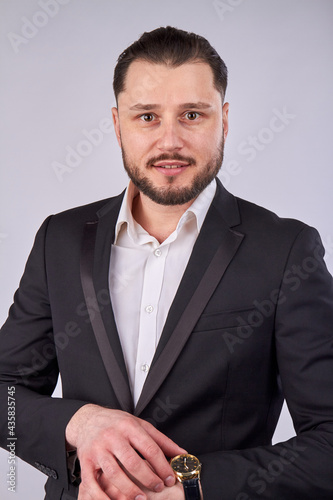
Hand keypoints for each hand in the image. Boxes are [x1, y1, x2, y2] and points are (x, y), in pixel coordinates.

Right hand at [66, 404, 185, 498]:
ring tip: (141, 499)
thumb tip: (182, 454)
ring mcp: (97, 449)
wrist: (88, 420)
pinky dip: (102, 497)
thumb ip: (161, 440)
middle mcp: (112, 436)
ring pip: (114, 474)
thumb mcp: (140, 425)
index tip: (169, 479)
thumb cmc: (117, 424)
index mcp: (129, 426)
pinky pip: (92, 483)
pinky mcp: (85, 461)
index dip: (162, 466)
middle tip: (158, 488)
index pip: (149, 448)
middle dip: (148, 479)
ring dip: (129, 490)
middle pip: (132, 462)